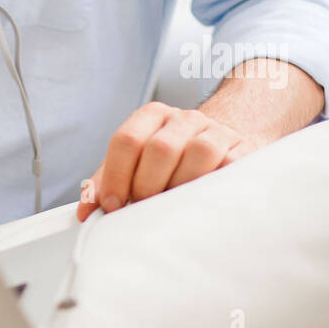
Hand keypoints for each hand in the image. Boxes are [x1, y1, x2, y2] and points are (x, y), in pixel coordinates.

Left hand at [76, 101, 261, 221]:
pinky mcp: (242, 150)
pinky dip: (212, 187)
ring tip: (171, 210)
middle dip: (146, 186)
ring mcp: (216, 131)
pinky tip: (201, 204)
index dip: (114, 176)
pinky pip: (229, 166)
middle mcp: (183, 119)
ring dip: (180, 187)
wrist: (225, 146)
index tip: (111, 206)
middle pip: (159, 148)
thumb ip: (110, 182)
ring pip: (198, 152)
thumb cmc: (174, 163)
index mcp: (152, 116)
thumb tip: (85, 211)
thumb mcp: (138, 165)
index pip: (127, 140)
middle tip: (142, 211)